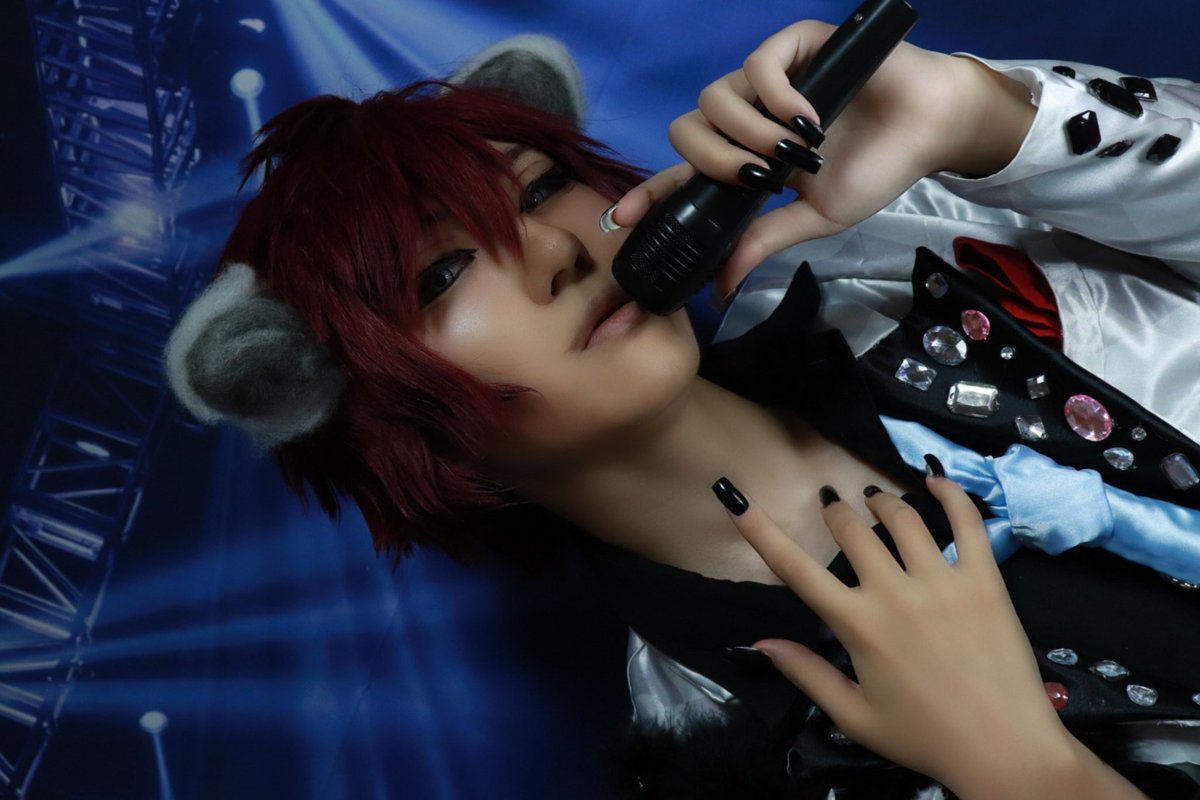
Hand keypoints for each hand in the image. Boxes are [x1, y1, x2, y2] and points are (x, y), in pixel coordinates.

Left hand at [613, 21, 1034, 292]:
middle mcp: (745, 117)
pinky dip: (775, 97)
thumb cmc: (874, 170)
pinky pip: (757, 65)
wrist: (928, 131)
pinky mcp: (792, 48)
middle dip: (712, 160)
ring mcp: (766, 82)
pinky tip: (805, 119)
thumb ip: (764, 241)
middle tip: (754, 180)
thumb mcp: (813, 217)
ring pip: (713, 98)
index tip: (621, 219)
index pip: (683, 174)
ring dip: (745, 131)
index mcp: (745, 160)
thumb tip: (721, 285)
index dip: (650, 194)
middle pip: (688, 130)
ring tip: (789, 150)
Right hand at [711, 474, 1145, 799]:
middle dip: (836, 513)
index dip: (763, 534)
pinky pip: (968, 523)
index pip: (797, 570)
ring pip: (903, 519)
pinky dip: (951, 495)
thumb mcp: (855, 717)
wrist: (1004, 750)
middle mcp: (894, 592)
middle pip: (852, 531)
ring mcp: (943, 581)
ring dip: (881, 502)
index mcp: (858, 625)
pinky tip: (936, 481)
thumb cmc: (924, 737)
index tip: (741, 505)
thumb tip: (761, 643)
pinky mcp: (985, 580)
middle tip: (835, 509)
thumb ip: (807, 674)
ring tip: (875, 500)